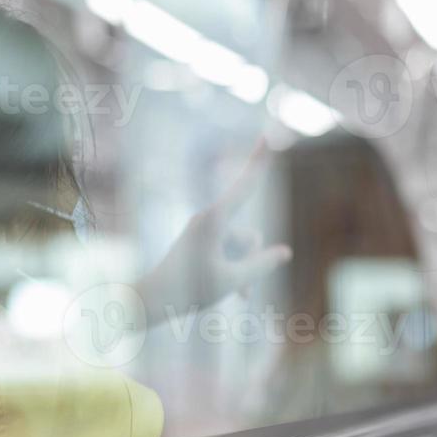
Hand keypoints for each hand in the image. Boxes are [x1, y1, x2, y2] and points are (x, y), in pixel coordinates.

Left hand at [136, 145, 291, 319]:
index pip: (246, 185)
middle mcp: (209, 221)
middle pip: (249, 237)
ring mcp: (205, 234)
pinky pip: (230, 256)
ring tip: (234, 295)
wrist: (151, 300)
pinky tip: (238, 296)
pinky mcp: (202, 246)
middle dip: (252, 260)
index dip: (260, 161)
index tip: (268, 135)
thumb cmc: (190, 289)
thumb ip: (263, 264)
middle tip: (239, 287)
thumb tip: (285, 252)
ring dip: (244, 272)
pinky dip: (236, 274)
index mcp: (214, 220)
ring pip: (241, 250)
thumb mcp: (233, 280)